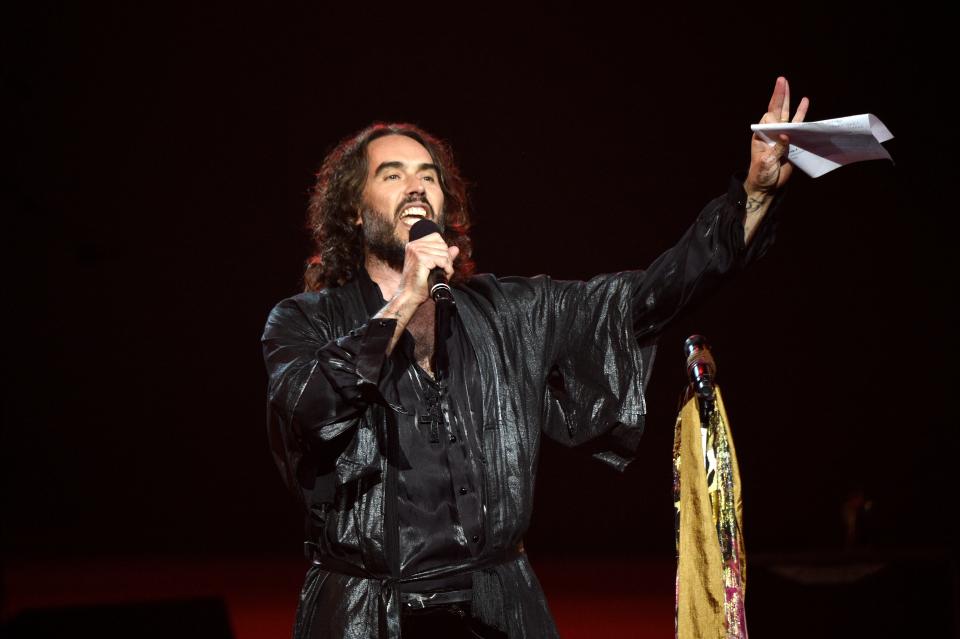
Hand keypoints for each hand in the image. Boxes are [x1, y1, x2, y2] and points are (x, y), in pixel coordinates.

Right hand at [397, 232, 459, 305]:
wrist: (410, 295)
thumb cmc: (420, 284)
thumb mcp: (434, 267)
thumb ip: (444, 256)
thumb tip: (455, 248)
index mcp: (414, 245)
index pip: (437, 238)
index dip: (443, 250)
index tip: (441, 262)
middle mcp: (414, 245)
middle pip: (442, 245)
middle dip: (447, 259)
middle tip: (443, 270)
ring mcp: (416, 251)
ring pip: (444, 253)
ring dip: (447, 265)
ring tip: (442, 274)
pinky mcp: (421, 258)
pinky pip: (442, 260)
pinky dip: (446, 268)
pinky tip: (443, 274)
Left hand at [746, 76, 809, 195]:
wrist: (767, 186)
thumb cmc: (762, 174)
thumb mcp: (767, 162)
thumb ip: (777, 149)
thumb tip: (786, 135)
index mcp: (761, 136)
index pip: (769, 117)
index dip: (775, 108)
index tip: (780, 108)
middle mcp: (771, 133)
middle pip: (777, 111)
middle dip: (780, 96)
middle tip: (782, 79)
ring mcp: (780, 136)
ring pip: (786, 115)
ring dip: (789, 102)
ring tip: (790, 86)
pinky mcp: (790, 142)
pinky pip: (796, 126)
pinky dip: (800, 115)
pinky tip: (804, 103)